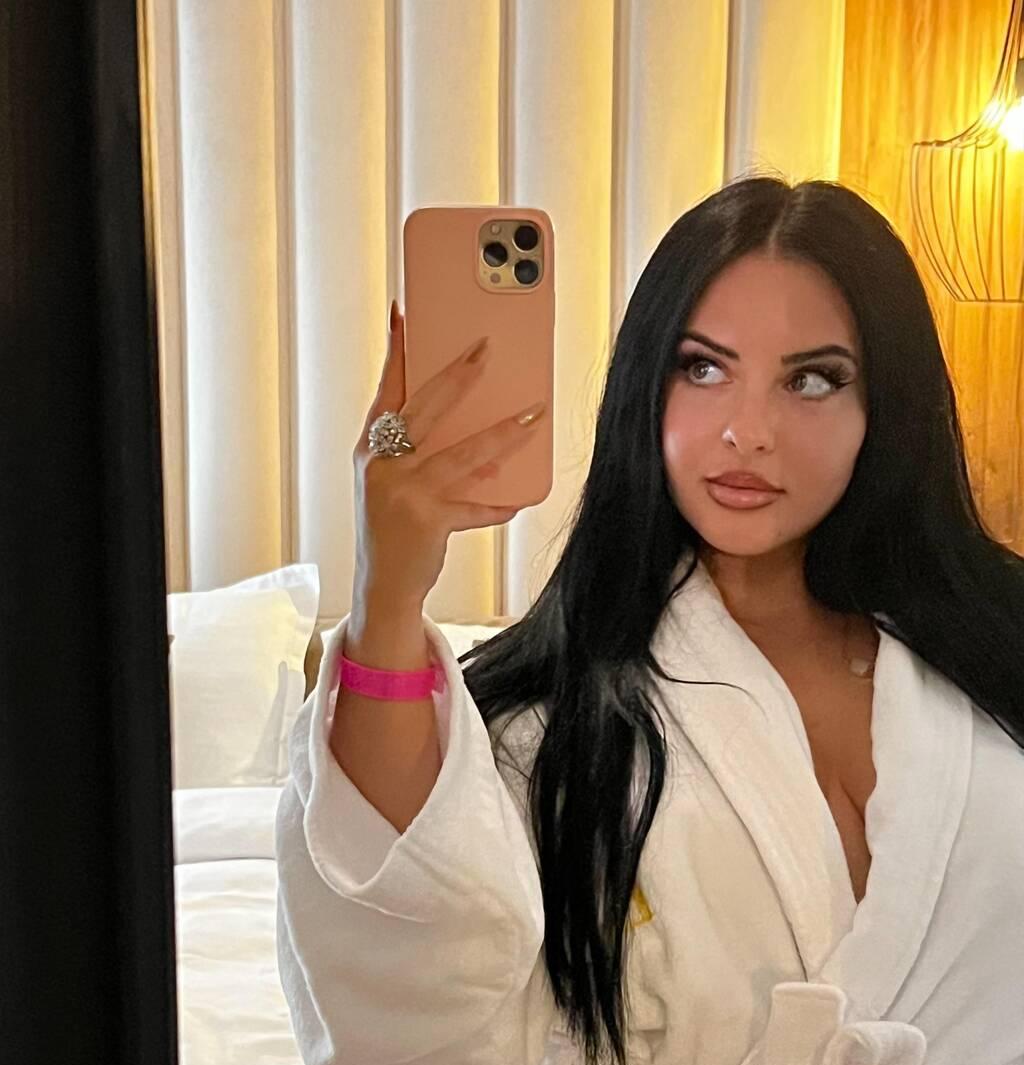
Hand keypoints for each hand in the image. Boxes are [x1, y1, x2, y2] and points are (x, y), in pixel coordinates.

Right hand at [350, 300, 545, 607]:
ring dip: (505, 432)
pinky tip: (519, 499)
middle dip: (460, 374)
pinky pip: (476, 507)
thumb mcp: (389, 481)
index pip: (385, 390)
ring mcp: (404, 492)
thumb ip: (415, 449)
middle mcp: (382, 465)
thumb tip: (473, 422)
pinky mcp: (429, 520)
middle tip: (486, 349)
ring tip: (534, 412)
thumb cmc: (390, 526)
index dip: (395, 351)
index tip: (404, 314)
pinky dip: (499, 505)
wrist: (381, 585)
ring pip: (465, 452)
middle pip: (427, 407)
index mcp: (370, 448)